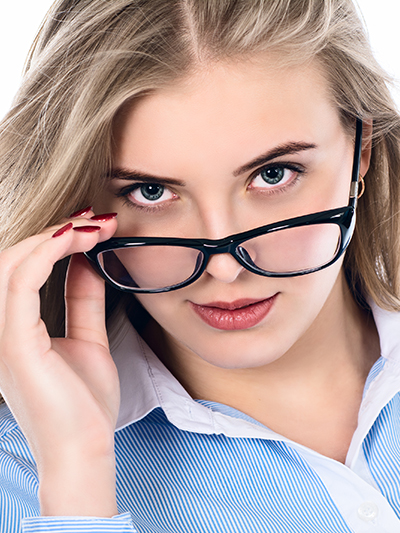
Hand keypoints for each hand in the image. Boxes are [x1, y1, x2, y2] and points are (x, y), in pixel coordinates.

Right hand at [0, 211, 119, 516]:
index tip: (92, 225)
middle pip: (15, 259)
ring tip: (93, 226)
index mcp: (15, 329)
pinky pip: (22, 283)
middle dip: (57, 232)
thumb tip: (85, 262)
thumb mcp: (88, 339)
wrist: (85, 451)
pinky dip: (47, 254)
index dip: (55, 240)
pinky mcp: (14, 343)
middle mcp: (0, 328)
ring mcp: (2, 336)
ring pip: (13, 264)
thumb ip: (82, 300)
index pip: (25, 269)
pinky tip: (77, 241)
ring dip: (55, 237)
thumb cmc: (84, 405)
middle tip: (96, 220)